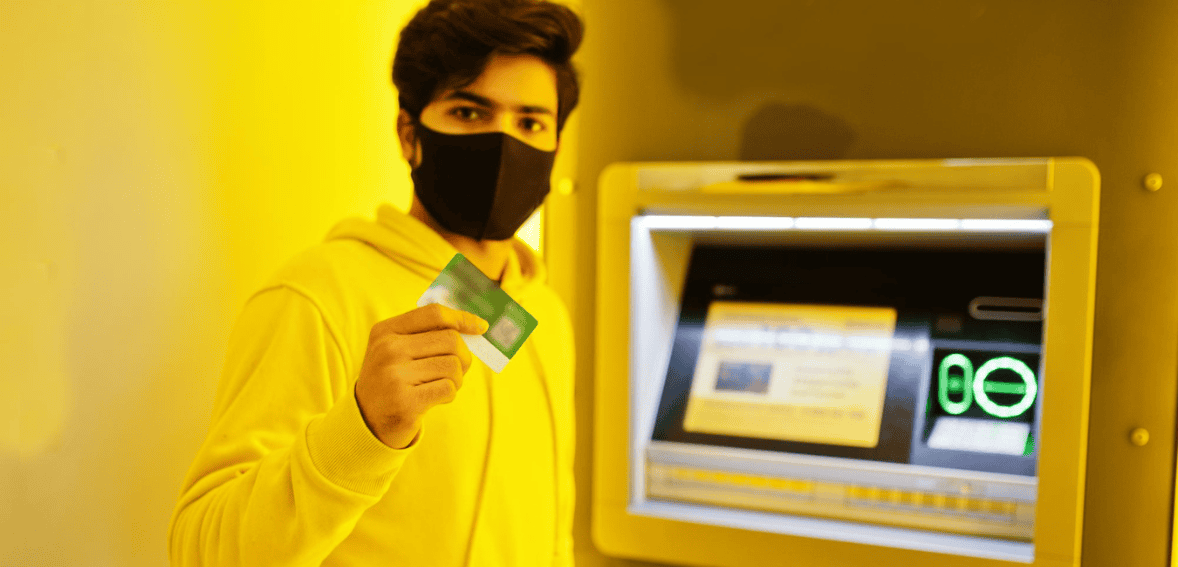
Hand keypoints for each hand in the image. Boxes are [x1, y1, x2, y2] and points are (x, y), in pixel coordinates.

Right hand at [354, 303, 488, 448]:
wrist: (366, 420)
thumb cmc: (393, 379)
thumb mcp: (397, 350)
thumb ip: (428, 335)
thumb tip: (475, 326)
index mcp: (385, 331)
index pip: (434, 314)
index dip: (462, 318)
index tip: (480, 326)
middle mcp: (388, 350)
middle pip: (451, 340)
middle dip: (463, 356)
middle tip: (457, 369)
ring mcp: (395, 376)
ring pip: (453, 366)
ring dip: (456, 379)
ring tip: (441, 385)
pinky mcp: (405, 403)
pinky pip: (448, 389)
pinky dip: (449, 394)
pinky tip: (434, 398)